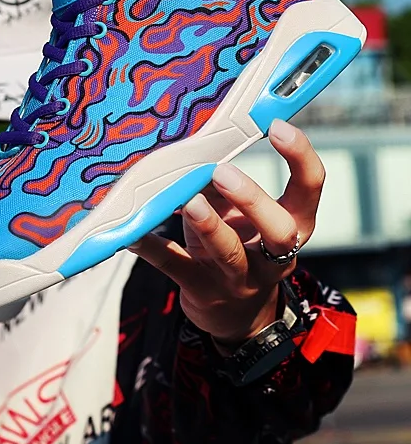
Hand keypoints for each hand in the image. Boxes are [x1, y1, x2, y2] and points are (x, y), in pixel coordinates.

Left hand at [130, 121, 322, 346]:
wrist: (235, 317)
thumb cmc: (239, 247)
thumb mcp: (238, 214)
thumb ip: (222, 184)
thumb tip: (192, 144)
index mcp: (292, 226)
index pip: (310, 189)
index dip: (300, 156)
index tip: (276, 125)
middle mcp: (274, 256)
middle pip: (279, 230)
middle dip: (251, 199)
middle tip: (221, 171)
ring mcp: (239, 279)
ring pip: (230, 253)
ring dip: (209, 226)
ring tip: (188, 201)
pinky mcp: (203, 292)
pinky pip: (176, 267)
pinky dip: (153, 249)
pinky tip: (133, 233)